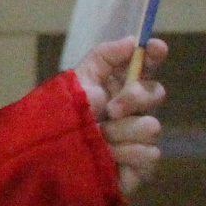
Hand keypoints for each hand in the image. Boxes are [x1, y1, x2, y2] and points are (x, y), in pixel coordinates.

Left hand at [75, 37, 167, 195]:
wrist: (49, 155)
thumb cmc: (63, 117)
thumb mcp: (78, 81)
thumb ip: (103, 57)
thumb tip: (133, 40)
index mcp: (118, 87)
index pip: (145, 66)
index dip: (154, 55)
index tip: (156, 47)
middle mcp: (134, 110)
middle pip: (156, 93)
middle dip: (133, 97)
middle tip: (111, 109)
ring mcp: (140, 137)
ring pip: (152, 126)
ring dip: (120, 132)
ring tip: (98, 138)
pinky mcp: (142, 166)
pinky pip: (150, 154)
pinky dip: (124, 154)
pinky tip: (107, 157)